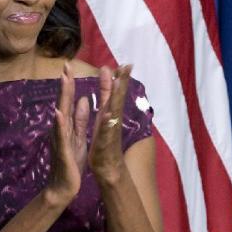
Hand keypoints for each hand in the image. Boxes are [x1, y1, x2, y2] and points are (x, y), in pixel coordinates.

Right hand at [45, 62, 94, 206]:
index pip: (68, 101)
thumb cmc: (70, 163)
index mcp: (66, 126)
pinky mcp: (63, 151)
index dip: (69, 84)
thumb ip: (79, 119)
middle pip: (63, 103)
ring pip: (61, 115)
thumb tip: (83, 99)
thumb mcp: (78, 137)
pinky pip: (61, 136)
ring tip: (64, 81)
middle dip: (65, 84)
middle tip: (66, 65)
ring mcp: (60, 139)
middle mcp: (60, 130)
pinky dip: (60, 124)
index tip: (71, 66)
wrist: (63, 187)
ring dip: (62, 98)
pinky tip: (59, 113)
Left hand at [88, 63, 131, 186]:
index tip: (126, 63)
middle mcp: (113, 120)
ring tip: (119, 84)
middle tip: (127, 66)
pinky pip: (105, 131)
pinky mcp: (104, 142)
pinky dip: (107, 122)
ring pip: (114, 112)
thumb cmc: (105, 142)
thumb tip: (107, 79)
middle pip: (118, 98)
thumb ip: (106, 98)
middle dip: (122, 83)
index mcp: (110, 114)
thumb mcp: (104, 117)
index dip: (120, 78)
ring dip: (116, 98)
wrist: (107, 168)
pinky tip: (108, 113)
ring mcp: (110, 131)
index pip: (116, 93)